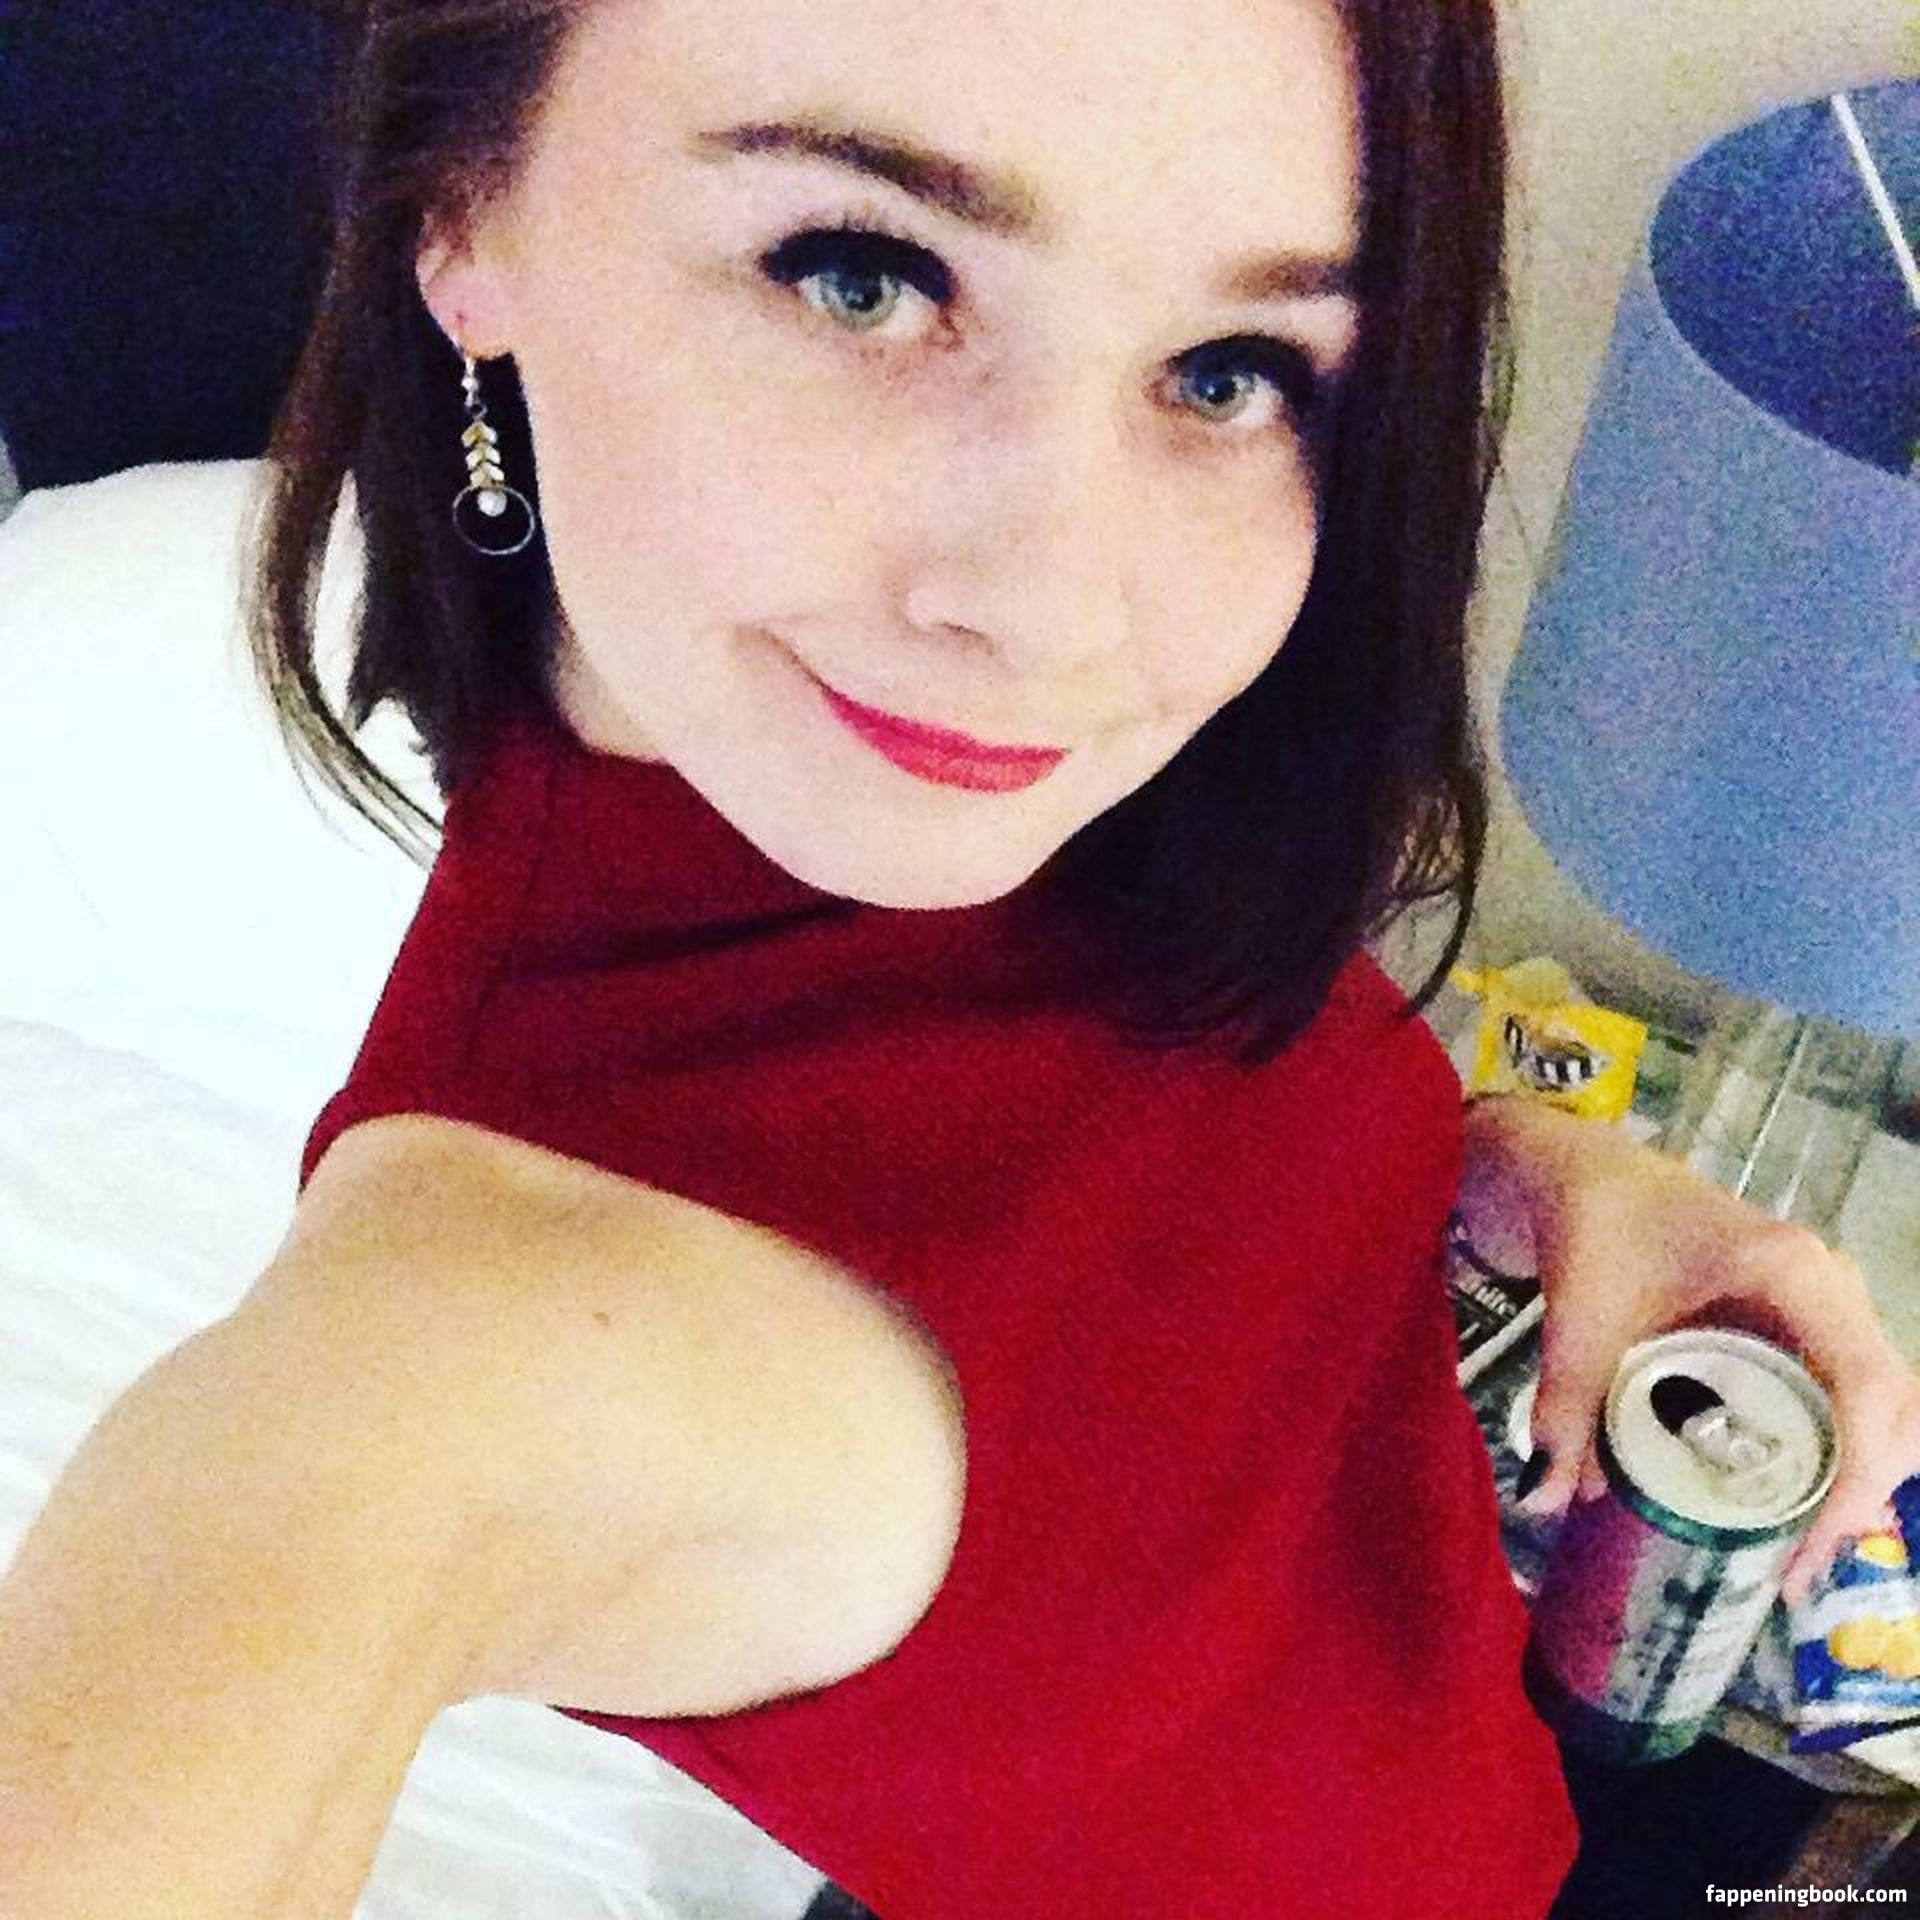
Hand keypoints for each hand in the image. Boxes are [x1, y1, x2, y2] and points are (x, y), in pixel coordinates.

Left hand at [1462, 1094, 1919, 1604]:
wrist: (1583, 1172)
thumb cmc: (1594, 1229)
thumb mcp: (1579, 1322)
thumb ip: (1564, 1410)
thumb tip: (1547, 1500)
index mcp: (1792, 1272)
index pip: (1865, 1384)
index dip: (1857, 1471)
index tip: (1813, 1540)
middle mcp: (1830, 1286)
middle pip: (1893, 1406)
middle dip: (1861, 1493)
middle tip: (1799, 1566)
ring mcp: (1828, 1303)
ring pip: (1882, 1405)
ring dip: (1855, 1479)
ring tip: (1798, 1550)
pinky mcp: (1810, 1321)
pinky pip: (1850, 1394)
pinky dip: (1837, 1452)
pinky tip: (1793, 1504)